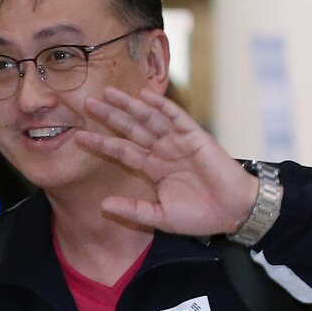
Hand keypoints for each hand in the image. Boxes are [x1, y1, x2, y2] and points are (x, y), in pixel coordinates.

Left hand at [75, 86, 259, 235]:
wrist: (232, 212)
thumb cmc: (200, 216)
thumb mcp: (160, 217)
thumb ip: (133, 210)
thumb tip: (103, 205)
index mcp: (154, 169)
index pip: (122, 151)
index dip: (101, 143)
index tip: (79, 136)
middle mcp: (163, 151)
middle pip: (131, 129)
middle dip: (110, 116)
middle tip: (87, 103)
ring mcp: (179, 142)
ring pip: (149, 119)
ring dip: (129, 105)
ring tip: (108, 93)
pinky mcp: (196, 137)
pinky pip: (176, 117)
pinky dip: (161, 106)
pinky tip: (145, 95)